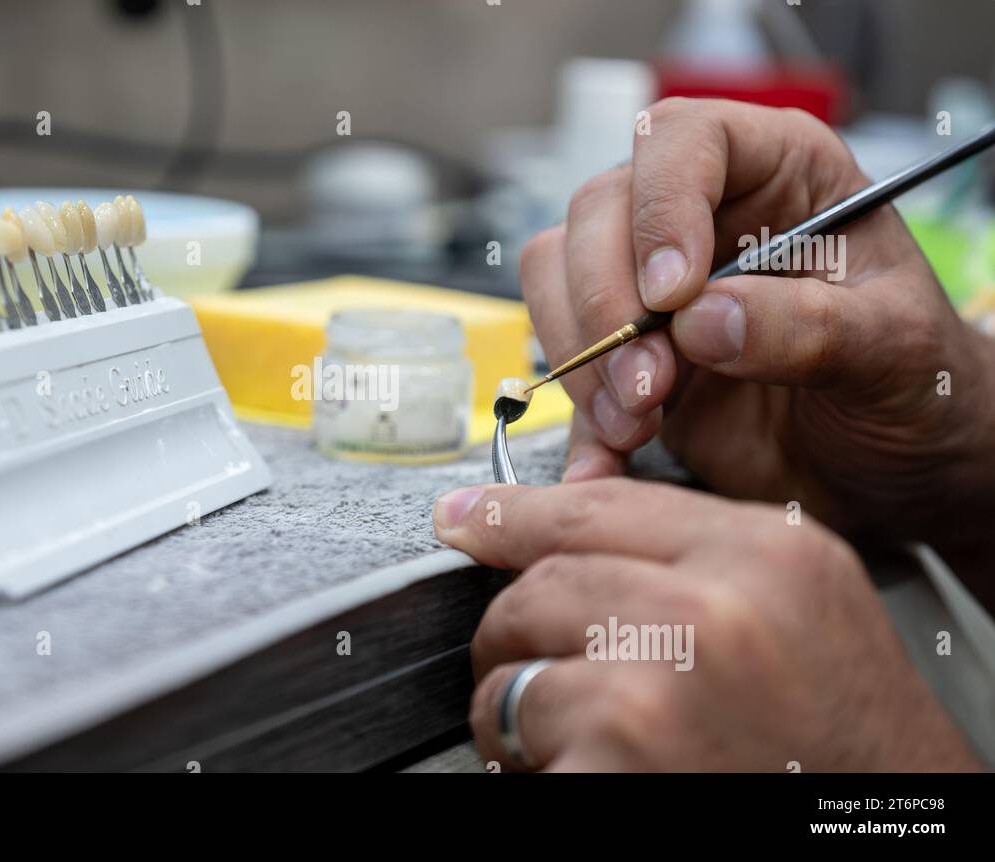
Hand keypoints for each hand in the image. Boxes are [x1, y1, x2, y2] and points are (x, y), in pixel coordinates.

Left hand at [433, 478, 979, 770]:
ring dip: (517, 707)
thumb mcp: (797, 602)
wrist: (891, 820)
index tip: (464, 519)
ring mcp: (657, 691)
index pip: (596, 508)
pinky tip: (584, 769)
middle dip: (517, 631)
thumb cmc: (841, 733)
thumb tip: (553, 539)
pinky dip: (531, 764)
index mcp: (764, 556)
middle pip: (540, 587)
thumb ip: (692, 553)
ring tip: (577, 737)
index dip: (512, 513)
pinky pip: (517, 740)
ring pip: (512, 667)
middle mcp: (711, 613)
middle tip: (537, 668)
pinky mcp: (613, 763)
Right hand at [521, 98, 994, 574]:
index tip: (672, 293)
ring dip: (584, 357)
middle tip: (649, 384)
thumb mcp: (895, 352)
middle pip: (598, 212)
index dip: (662, 205)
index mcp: (780, 174)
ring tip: (640, 421)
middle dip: (606, 304)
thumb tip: (703, 321)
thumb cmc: (916, 386)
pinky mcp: (626, 354)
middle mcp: (703, 216)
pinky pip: (563, 364)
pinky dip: (575, 418)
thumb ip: (811, 329)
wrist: (895, 468)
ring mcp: (653, 288)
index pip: (685, 139)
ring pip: (558, 278)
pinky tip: (611, 458)